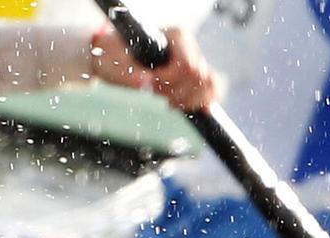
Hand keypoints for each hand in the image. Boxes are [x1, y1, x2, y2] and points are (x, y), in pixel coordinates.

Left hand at [90, 24, 218, 112]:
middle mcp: (189, 47)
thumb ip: (131, 74)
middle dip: (178, 93)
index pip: (186, 65)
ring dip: (191, 101)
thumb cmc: (116, 56)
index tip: (151, 86)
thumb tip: (144, 83)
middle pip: (199, 77)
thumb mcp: (118, 64)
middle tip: (159, 97)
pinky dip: (204, 102)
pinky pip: (213, 90)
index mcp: (175, 36)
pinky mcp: (196, 77)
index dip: (170, 82)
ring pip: (210, 84)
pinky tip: (191, 109)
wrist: (116, 57)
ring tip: (171, 103)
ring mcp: (195, 61)